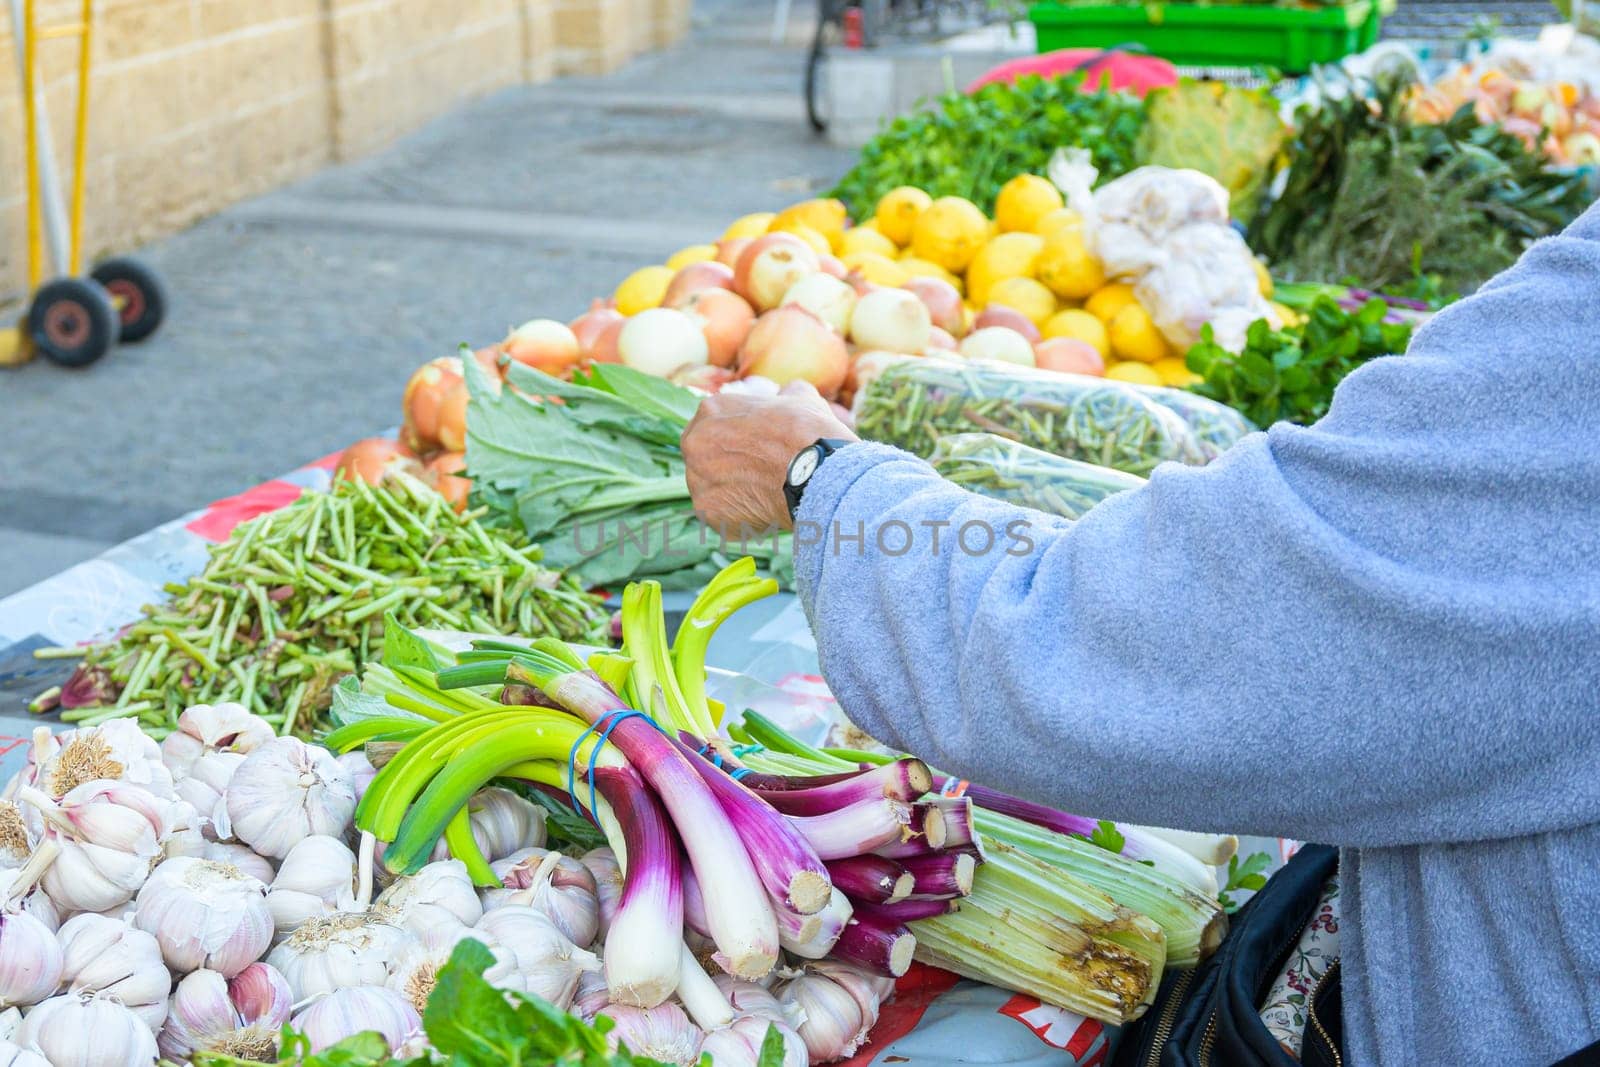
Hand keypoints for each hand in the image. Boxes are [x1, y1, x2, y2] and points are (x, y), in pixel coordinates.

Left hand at [681, 381, 857, 533]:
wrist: (815, 473)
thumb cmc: (808, 433)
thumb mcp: (800, 398)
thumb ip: (786, 394)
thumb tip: (788, 394)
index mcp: (711, 410)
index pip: (714, 426)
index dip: (736, 440)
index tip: (755, 451)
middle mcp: (694, 443)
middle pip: (705, 458)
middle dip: (726, 467)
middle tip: (756, 476)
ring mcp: (697, 479)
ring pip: (711, 489)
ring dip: (732, 494)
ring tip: (764, 496)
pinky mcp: (707, 512)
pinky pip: (721, 517)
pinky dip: (739, 518)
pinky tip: (763, 512)